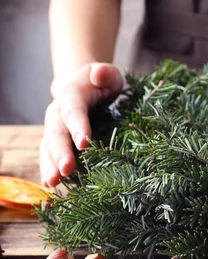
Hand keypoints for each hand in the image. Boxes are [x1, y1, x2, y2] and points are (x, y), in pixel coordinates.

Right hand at [40, 63, 122, 186]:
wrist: (84, 85)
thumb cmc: (101, 82)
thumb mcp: (109, 74)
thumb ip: (106, 73)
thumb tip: (98, 73)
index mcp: (70, 94)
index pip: (73, 110)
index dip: (78, 125)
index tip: (84, 143)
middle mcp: (57, 112)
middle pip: (57, 132)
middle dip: (61, 152)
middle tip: (66, 169)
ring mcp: (54, 128)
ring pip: (48, 147)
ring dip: (50, 165)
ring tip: (53, 182)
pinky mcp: (56, 141)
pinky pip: (49, 156)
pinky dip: (50, 169)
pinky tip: (52, 185)